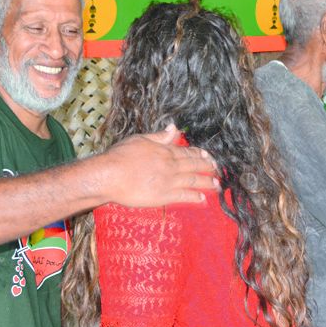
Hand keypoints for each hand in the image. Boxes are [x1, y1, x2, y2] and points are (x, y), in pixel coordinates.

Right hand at [103, 126, 219, 206]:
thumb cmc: (119, 156)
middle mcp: (170, 165)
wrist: (109, 175)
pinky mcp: (163, 195)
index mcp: (164, 151)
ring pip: (193, 180)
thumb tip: (174, 128)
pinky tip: (203, 198)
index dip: (199, 154)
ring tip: (217, 185)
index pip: (187, 152)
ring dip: (207, 182)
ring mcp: (168, 181)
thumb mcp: (140, 139)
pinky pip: (184, 196)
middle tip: (217, 169)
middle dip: (207, 167)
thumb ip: (159, 136)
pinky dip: (195, 196)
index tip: (208, 156)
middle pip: (194, 165)